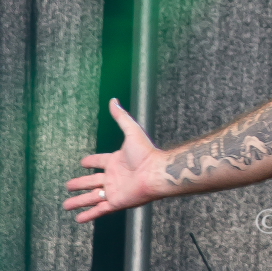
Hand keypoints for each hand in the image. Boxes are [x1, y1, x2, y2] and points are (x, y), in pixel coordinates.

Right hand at [63, 98, 161, 222]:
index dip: (91, 161)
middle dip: (80, 183)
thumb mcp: (132, 131)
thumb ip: (121, 117)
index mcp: (116, 161)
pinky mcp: (116, 203)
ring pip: (91, 197)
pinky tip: (78, 219)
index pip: (100, 161)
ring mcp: (114, 191)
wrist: (156, 173)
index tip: (83, 162)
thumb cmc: (146, 153)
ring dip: (79, 201)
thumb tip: (114, 100)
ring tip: (66, 205)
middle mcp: (114, 177)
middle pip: (92, 181)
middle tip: (68, 185)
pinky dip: (88, 215)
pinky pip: (99, 210)